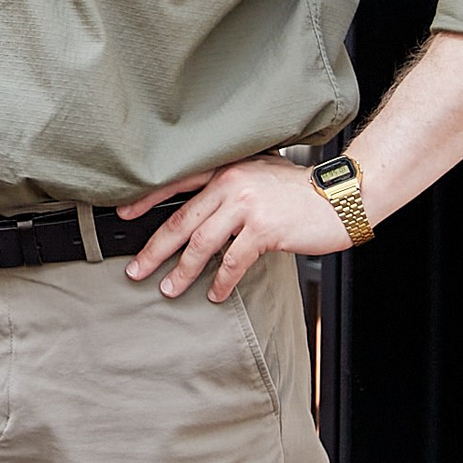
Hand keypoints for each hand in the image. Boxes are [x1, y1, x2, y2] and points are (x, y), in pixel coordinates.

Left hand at [118, 153, 353, 302]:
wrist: (339, 197)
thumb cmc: (299, 189)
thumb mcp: (258, 174)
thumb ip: (229, 186)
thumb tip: (200, 210)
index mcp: (225, 168)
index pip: (175, 184)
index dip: (146, 202)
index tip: (123, 218)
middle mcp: (231, 183)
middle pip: (181, 220)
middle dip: (154, 249)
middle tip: (136, 270)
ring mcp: (246, 206)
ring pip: (201, 244)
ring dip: (182, 271)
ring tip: (169, 288)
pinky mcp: (264, 229)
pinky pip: (233, 261)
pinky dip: (221, 281)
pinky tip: (215, 293)